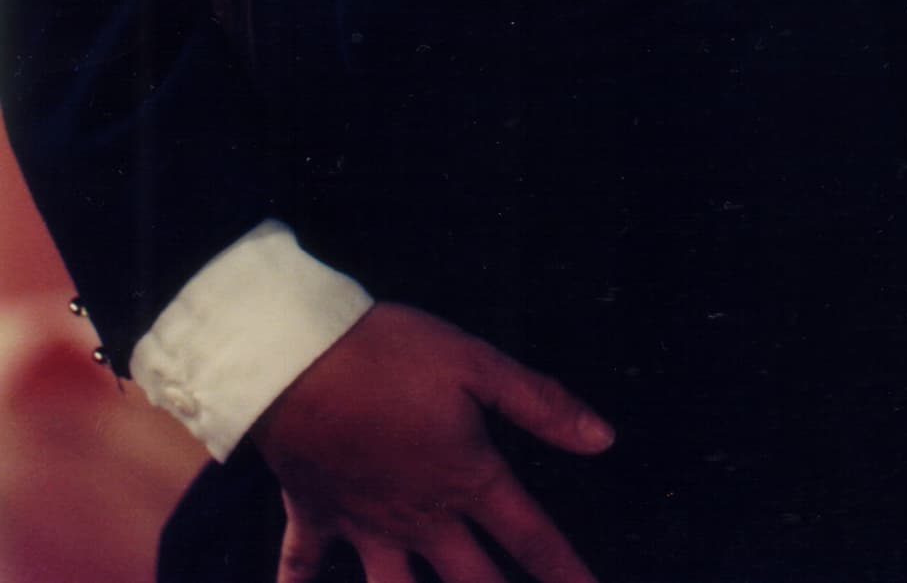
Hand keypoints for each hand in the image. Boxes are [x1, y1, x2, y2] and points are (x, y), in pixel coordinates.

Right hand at [253, 303, 611, 582]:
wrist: (296, 359)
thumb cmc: (390, 354)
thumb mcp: (476, 364)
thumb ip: (540, 404)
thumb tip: (603, 439)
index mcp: (465, 479)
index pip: (532, 539)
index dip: (569, 573)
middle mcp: (420, 518)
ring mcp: (365, 524)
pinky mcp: (315, 512)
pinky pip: (302, 564)